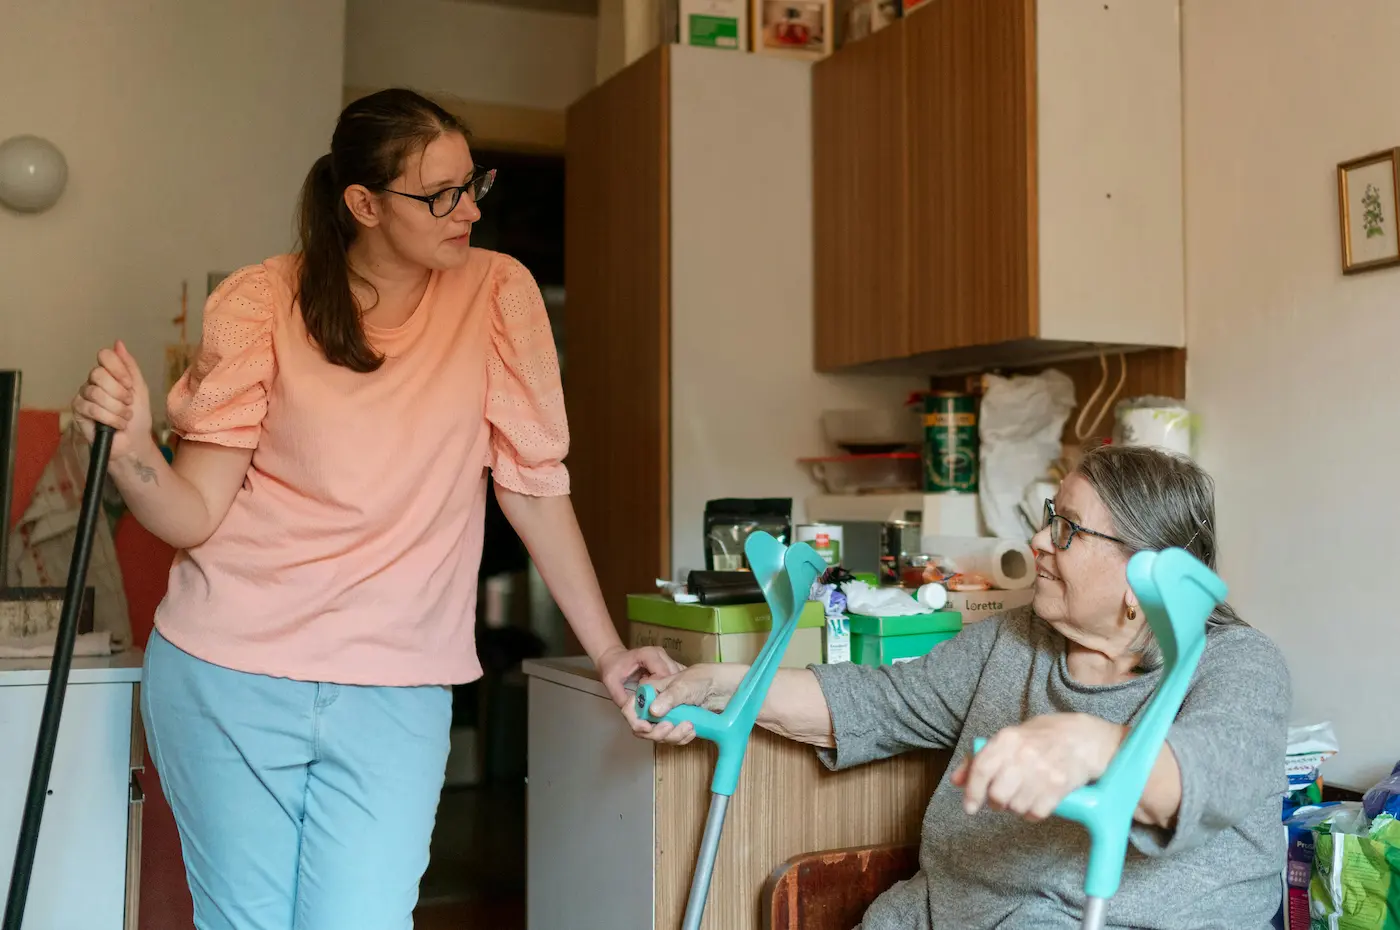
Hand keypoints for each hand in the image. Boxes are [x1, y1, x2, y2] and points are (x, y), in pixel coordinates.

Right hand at [71, 341, 154, 463]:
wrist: (133, 442)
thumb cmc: (138, 417)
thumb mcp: (140, 388)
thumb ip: (130, 366)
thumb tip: (118, 343)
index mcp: (109, 373)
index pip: (105, 356)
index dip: (118, 370)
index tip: (129, 385)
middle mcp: (93, 381)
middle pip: (98, 374)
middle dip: (119, 392)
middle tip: (128, 403)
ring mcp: (84, 395)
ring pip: (96, 393)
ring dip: (117, 409)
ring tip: (125, 417)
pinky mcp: (78, 411)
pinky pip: (91, 408)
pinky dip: (110, 418)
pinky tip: (116, 425)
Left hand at [596, 644, 681, 708]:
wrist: (613, 658)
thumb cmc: (612, 669)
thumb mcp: (611, 684)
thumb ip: (622, 698)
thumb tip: (636, 714)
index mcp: (649, 654)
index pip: (663, 676)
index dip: (659, 692)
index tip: (652, 704)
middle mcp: (660, 654)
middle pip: (674, 677)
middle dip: (667, 694)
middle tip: (660, 708)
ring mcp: (666, 657)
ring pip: (678, 678)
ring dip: (671, 692)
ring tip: (663, 705)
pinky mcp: (668, 663)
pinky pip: (676, 678)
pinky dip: (672, 689)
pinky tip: (666, 699)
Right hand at [620, 663, 736, 743]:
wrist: (727, 688)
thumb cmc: (704, 678)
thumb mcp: (685, 685)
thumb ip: (668, 697)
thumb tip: (653, 711)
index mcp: (653, 691)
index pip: (632, 706)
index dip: (634, 719)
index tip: (646, 727)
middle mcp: (658, 705)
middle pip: (643, 726)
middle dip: (656, 732)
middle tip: (670, 727)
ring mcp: (669, 716)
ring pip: (659, 735)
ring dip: (672, 736)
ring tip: (689, 727)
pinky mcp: (681, 726)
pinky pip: (674, 739)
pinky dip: (682, 738)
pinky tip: (693, 730)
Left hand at [952, 713, 1124, 821]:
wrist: (1084, 738)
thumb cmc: (1042, 738)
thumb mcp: (1009, 739)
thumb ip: (981, 759)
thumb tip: (957, 780)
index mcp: (1007, 739)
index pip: (981, 769)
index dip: (972, 792)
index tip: (970, 807)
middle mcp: (1023, 754)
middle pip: (997, 795)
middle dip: (997, 802)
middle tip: (1002, 799)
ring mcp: (1043, 771)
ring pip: (1016, 806)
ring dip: (1016, 807)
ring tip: (1024, 795)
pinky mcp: (1060, 787)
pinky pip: (1036, 813)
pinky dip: (1033, 813)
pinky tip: (1037, 801)